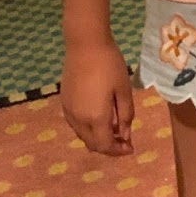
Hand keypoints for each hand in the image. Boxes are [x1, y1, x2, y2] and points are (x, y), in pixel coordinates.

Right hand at [61, 40, 135, 156]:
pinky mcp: (64, 103)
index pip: (105, 145)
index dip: (118, 151)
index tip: (131, 148)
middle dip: (109, 146)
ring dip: (98, 138)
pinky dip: (88, 129)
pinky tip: (99, 118)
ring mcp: (69, 112)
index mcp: (96, 118)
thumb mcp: (124, 90)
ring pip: (83, 136)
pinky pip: (76, 125)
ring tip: (114, 129)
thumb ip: (125, 115)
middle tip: (124, 140)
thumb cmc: (110, 65)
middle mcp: (79, 120)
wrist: (85, 45)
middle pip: (92, 144)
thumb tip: (125, 135)